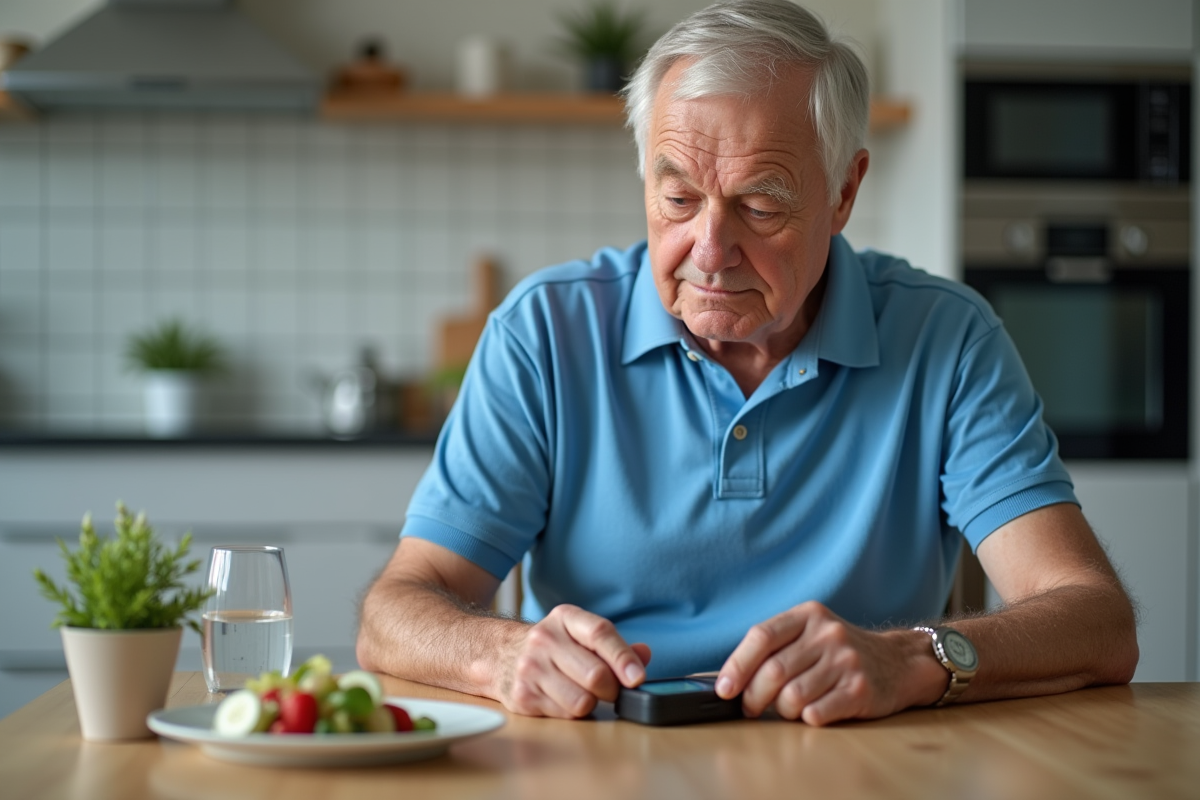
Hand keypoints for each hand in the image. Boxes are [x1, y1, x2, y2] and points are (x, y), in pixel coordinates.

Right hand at [497, 604, 650, 718]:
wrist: (498, 654)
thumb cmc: (552, 647)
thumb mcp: (579, 634)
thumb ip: (614, 645)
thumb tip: (644, 655)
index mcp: (565, 618)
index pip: (600, 634)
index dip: (623, 658)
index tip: (638, 678)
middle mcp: (544, 639)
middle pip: (595, 675)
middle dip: (611, 688)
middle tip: (609, 689)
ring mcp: (530, 668)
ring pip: (582, 701)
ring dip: (591, 703)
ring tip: (582, 692)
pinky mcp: (522, 696)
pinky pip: (565, 715)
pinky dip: (572, 712)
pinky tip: (562, 698)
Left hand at [715, 601, 942, 725]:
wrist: (898, 662)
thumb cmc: (841, 652)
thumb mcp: (811, 633)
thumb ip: (777, 646)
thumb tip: (732, 678)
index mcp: (809, 615)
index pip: (761, 637)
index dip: (736, 665)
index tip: (724, 689)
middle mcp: (828, 634)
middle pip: (773, 671)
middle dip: (753, 697)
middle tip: (750, 708)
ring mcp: (846, 661)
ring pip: (792, 696)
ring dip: (781, 711)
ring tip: (786, 709)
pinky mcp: (861, 689)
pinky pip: (817, 713)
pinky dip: (806, 718)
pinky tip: (812, 712)